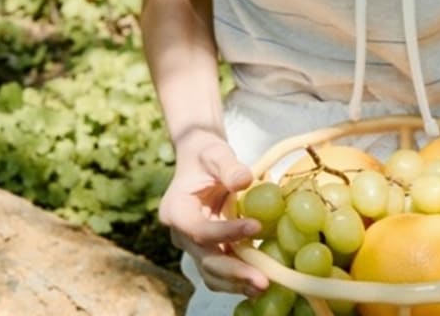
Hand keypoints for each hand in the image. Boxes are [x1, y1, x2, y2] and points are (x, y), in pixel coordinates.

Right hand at [158, 135, 268, 296]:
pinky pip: (220, 269)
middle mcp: (181, 234)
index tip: (256, 226)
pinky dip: (237, 278)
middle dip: (234, 272)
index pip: (200, 230)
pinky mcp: (207, 249)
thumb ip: (229, 167)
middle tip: (262, 280)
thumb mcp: (216, 154)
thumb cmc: (207, 155)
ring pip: (212, 272)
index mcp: (175, 210)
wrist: (200, 160)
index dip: (226, 233)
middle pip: (205, 260)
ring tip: (263, 287)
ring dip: (237, 282)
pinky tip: (259, 283)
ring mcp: (193, 245)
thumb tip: (245, 180)